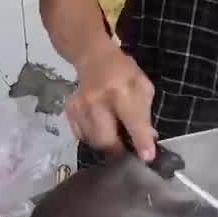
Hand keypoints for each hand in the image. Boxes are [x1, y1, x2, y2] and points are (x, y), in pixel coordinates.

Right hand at [65, 42, 157, 160]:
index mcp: (122, 91)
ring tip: (116, 135)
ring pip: (93, 141)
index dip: (141, 142)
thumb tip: (147, 139)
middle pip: (107, 140)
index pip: (133, 121)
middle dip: (120, 150)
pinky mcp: (69, 111)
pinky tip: (101, 126)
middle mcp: (98, 100)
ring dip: (107, 144)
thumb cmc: (124, 73)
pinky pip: (82, 136)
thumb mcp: (143, 87)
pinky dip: (93, 137)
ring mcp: (80, 107)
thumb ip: (145, 114)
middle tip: (128, 148)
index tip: (148, 158)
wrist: (95, 58)